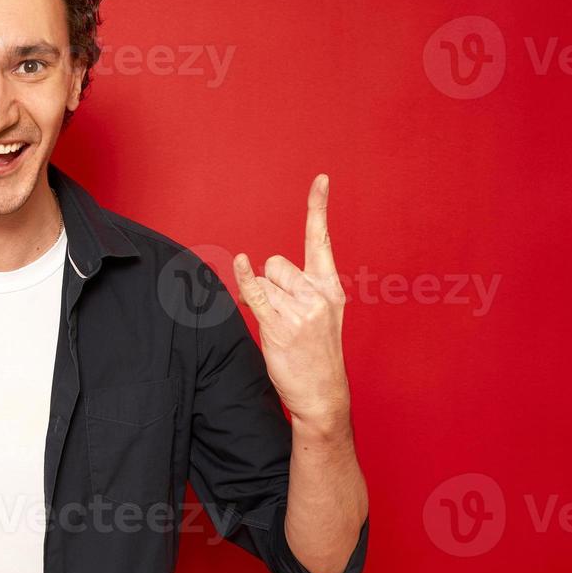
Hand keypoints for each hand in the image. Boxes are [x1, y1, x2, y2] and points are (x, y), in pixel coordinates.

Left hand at [233, 174, 349, 435]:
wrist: (323, 393)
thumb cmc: (317, 354)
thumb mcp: (323, 315)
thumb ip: (303, 288)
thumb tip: (264, 271)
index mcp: (331, 288)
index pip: (322, 240)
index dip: (319, 208)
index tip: (321, 179)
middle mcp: (318, 294)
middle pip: (277, 263)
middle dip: (271, 282)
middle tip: (284, 313)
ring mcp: (299, 310)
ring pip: (264, 282)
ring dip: (263, 300)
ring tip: (280, 327)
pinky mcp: (279, 326)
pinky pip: (255, 293)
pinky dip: (245, 278)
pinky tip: (240, 263)